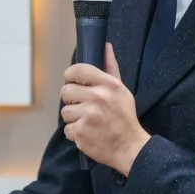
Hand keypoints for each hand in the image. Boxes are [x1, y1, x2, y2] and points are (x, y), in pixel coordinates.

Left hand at [61, 43, 150, 174]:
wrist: (130, 147)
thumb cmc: (124, 117)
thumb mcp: (121, 90)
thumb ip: (111, 68)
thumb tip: (106, 46)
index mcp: (108, 85)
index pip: (78, 70)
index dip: (70, 76)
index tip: (72, 82)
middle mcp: (97, 98)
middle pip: (65, 91)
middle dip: (71, 100)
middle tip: (82, 106)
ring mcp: (88, 116)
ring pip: (65, 112)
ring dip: (73, 118)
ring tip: (88, 121)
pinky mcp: (81, 133)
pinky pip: (67, 129)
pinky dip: (74, 133)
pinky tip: (87, 132)